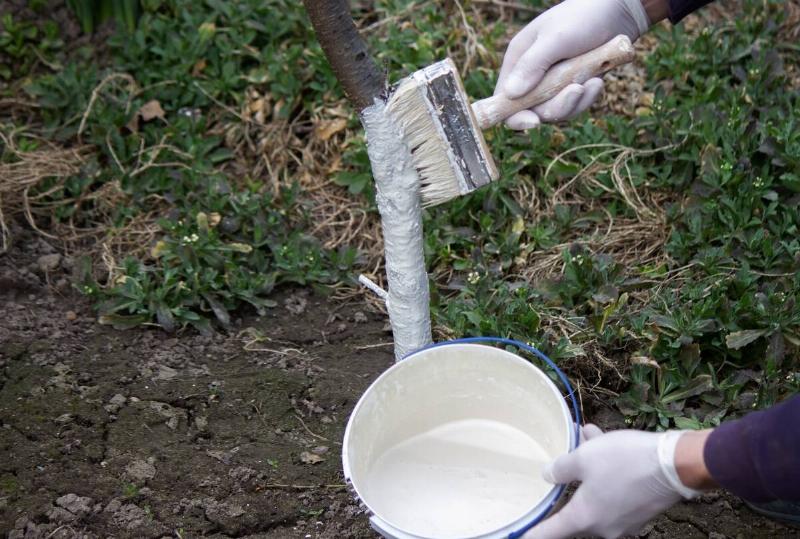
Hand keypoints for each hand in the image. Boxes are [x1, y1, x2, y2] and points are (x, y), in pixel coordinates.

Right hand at [495, 0, 650, 129]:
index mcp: (518, 61)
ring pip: (555, 111)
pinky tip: (598, 82)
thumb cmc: (582, 17)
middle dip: (555, 107)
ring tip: (593, 81)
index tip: (534, 122)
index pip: (504, 99)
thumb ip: (532, 65)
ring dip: (575, 103)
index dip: (514, 115)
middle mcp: (531, 76)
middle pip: (532, 111)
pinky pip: (573, 106)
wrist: (617, 12)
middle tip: (576, 89)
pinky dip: (586, 98)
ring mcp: (552, 84)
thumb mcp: (555, 38)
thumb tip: (510, 94)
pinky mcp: (571, 87)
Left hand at [523, 425, 709, 538]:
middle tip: (559, 465)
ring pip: (596, 494)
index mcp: (585, 518)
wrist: (675, 464)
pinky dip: (606, 471)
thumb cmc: (625, 461)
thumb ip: (560, 469)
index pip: (550, 533)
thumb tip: (547, 475)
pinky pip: (614, 492)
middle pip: (575, 510)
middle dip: (568, 484)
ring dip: (589, 469)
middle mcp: (604, 527)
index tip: (518, 536)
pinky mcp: (639, 510)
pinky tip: (603, 439)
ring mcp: (624, 521)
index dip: (533, 534)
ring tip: (587, 437)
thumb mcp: (584, 458)